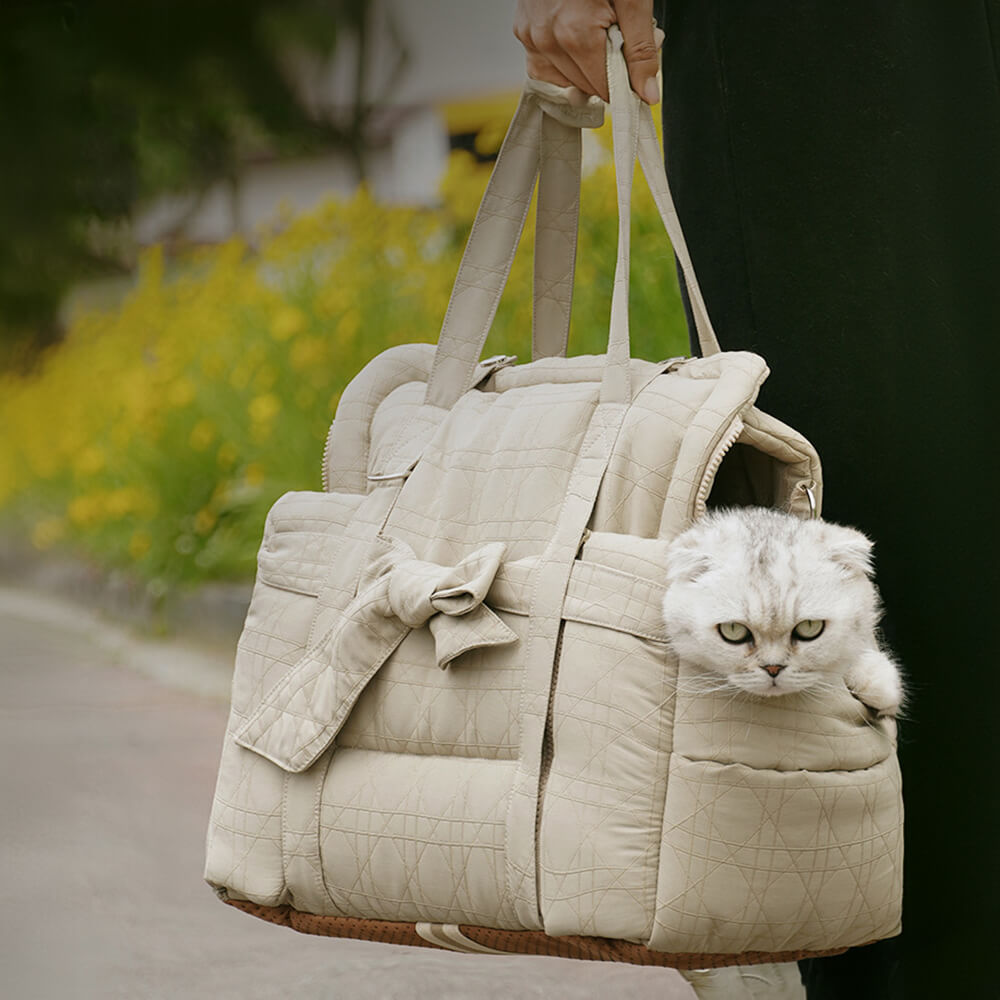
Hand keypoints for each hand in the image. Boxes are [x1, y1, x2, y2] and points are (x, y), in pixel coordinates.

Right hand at [513, 0, 663, 104]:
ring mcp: (531, 37)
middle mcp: (547, 40)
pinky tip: (573, 42)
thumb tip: (648, 95)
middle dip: (606, 70)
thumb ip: (641, 51)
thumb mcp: (632, 1)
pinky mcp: (523, 32)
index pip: (605, 88)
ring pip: (565, 81)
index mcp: (576, 35)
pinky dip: (561, 64)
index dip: (624, 82)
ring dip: (583, 68)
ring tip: (594, 32)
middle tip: (615, 36)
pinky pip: (543, 68)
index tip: (633, 63)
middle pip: (586, 86)